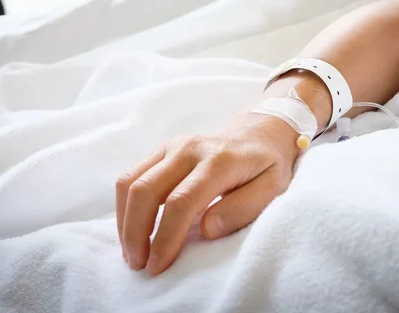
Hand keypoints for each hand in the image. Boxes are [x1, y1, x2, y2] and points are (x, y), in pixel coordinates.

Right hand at [115, 112, 298, 274]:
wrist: (258, 132)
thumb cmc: (267, 165)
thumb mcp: (273, 188)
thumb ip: (244, 208)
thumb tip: (207, 229)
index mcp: (218, 160)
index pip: (182, 201)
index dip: (165, 237)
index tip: (158, 265)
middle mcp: (189, 149)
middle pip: (146, 190)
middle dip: (136, 232)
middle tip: (139, 264)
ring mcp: (171, 146)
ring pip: (130, 181)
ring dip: (125, 221)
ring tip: (132, 252)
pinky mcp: (161, 149)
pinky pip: (130, 176)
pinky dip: (125, 206)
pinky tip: (133, 229)